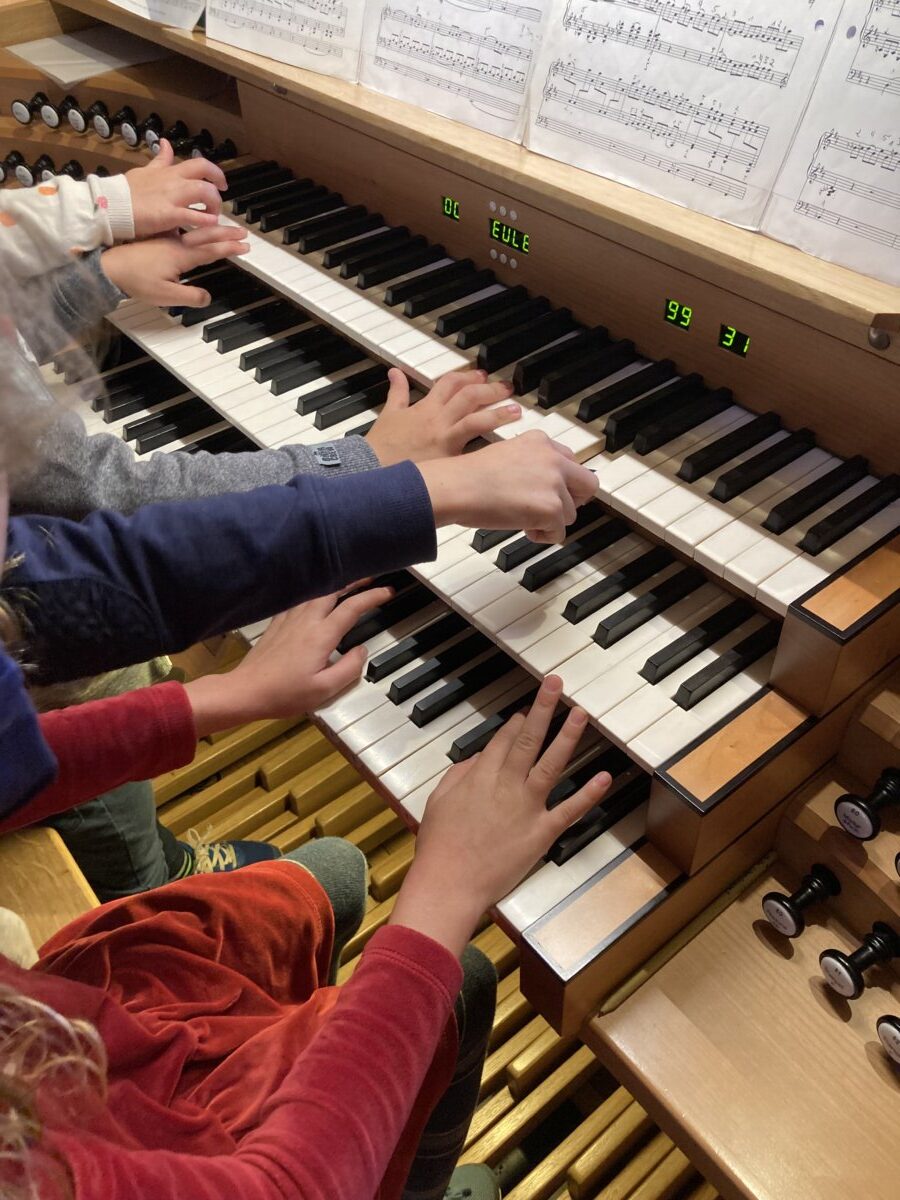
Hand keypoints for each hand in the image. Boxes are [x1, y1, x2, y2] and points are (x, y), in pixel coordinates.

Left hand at [101, 226, 248, 306]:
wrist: (108, 267)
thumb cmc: (135, 280)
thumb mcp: (165, 295)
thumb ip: (189, 296)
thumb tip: (207, 298)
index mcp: (181, 254)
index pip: (212, 249)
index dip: (230, 247)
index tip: (244, 245)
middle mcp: (175, 242)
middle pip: (207, 234)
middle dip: (226, 232)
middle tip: (242, 231)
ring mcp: (166, 237)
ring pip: (193, 226)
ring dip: (211, 222)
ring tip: (222, 219)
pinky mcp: (157, 236)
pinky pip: (180, 224)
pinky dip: (191, 218)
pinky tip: (191, 214)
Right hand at [125, 139, 226, 236]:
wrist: (110, 204)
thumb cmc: (126, 191)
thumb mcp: (145, 170)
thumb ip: (160, 160)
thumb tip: (166, 143)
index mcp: (170, 172)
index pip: (199, 163)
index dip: (215, 172)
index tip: (220, 183)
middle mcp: (174, 181)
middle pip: (206, 174)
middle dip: (218, 186)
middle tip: (220, 201)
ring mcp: (172, 197)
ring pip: (204, 192)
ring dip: (214, 205)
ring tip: (212, 217)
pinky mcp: (168, 214)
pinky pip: (193, 215)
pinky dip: (206, 220)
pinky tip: (209, 225)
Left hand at [184, 585, 391, 733]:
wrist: (245, 691)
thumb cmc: (284, 694)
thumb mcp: (325, 690)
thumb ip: (349, 668)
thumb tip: (361, 651)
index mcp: (321, 635)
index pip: (352, 607)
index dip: (373, 596)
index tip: (388, 591)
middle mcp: (306, 620)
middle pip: (333, 590)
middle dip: (354, 580)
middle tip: (370, 576)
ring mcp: (289, 619)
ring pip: (316, 592)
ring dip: (335, 584)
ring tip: (348, 583)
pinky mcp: (277, 623)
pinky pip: (299, 599)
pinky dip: (314, 592)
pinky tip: (316, 597)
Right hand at [365, 368, 520, 463]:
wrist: (372, 469)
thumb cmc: (380, 447)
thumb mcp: (389, 414)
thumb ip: (397, 392)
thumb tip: (395, 372)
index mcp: (425, 407)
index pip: (451, 383)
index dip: (469, 376)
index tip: (482, 376)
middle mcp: (438, 420)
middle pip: (469, 396)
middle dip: (490, 389)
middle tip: (506, 389)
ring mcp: (445, 440)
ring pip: (476, 420)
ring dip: (498, 413)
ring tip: (515, 411)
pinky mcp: (449, 461)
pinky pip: (474, 452)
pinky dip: (490, 449)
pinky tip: (506, 449)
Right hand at [390, 676, 612, 954]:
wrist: (450, 883)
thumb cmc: (439, 846)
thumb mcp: (438, 801)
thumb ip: (459, 775)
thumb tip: (477, 760)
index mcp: (480, 775)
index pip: (504, 740)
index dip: (517, 723)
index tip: (526, 712)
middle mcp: (507, 784)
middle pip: (528, 739)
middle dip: (543, 708)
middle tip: (555, 683)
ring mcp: (527, 807)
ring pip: (552, 764)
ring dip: (568, 736)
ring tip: (580, 713)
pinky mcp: (542, 832)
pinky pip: (569, 810)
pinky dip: (588, 794)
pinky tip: (604, 776)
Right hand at [418, 431, 596, 542]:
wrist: (457, 487)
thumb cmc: (469, 476)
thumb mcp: (506, 454)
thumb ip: (531, 463)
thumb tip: (543, 485)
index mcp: (541, 441)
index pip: (572, 462)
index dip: (564, 482)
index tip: (552, 492)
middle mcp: (552, 458)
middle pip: (587, 485)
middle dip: (572, 501)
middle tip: (550, 511)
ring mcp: (554, 483)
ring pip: (570, 513)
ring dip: (550, 521)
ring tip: (523, 519)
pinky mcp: (551, 508)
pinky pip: (559, 533)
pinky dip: (543, 536)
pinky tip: (523, 528)